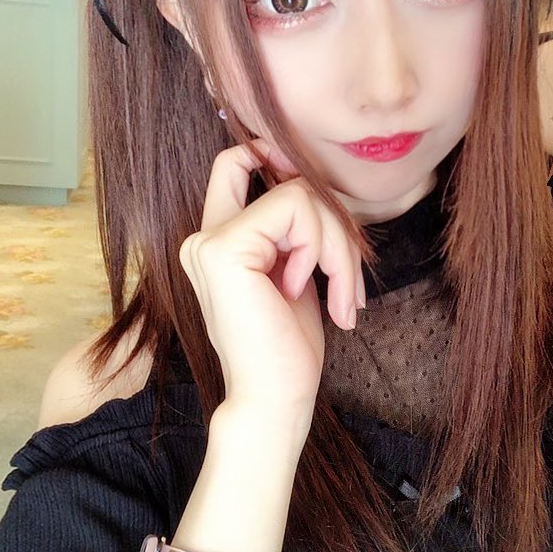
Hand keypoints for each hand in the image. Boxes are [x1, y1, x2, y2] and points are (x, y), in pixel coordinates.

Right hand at [179, 139, 366, 442]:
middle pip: (286, 181)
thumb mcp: (295, 274)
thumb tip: (312, 181)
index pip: (234, 165)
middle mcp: (204, 237)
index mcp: (217, 242)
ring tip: (341, 296)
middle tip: (348, 280)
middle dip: (335, 222)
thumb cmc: (287, 348)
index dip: (271, 153)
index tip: (307, 177)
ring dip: (339, 246)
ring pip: (300, 196)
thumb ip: (294, 230)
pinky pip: (295, 209)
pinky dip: (323, 249)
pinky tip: (312, 291)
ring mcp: (209, 241)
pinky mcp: (226, 249)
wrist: (275, 398)